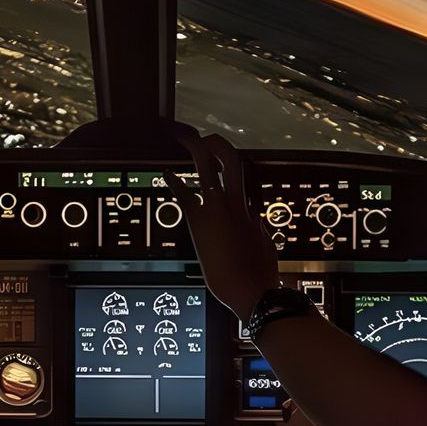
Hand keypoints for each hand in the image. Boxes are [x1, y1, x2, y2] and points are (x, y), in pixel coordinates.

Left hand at [166, 129, 278, 320]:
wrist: (249, 288)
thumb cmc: (258, 270)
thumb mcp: (260, 241)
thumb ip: (253, 225)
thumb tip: (252, 218)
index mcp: (249, 207)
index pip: (240, 177)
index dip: (226, 160)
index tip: (217, 153)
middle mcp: (234, 201)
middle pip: (227, 159)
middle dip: (214, 145)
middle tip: (202, 137)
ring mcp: (216, 208)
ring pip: (206, 168)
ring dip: (196, 152)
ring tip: (185, 139)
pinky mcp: (198, 221)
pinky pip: (184, 194)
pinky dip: (175, 182)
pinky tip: (166, 174)